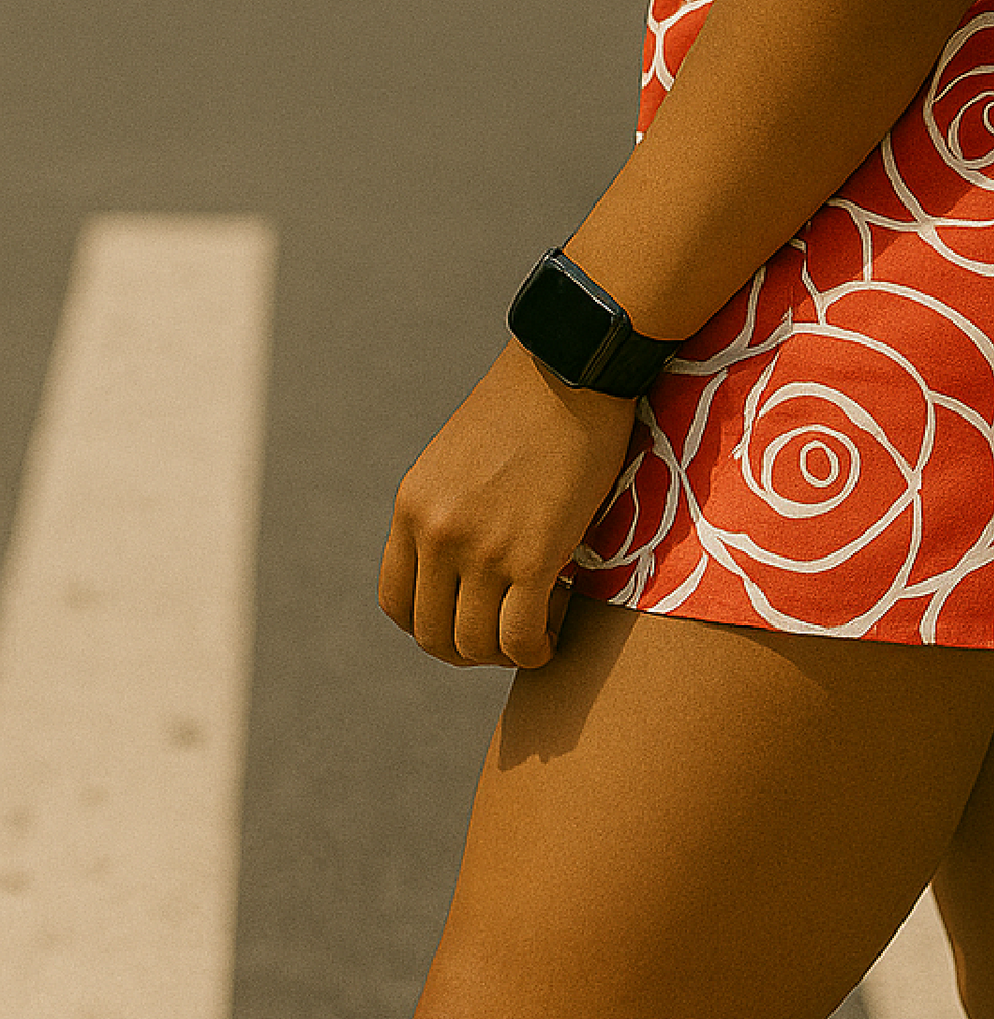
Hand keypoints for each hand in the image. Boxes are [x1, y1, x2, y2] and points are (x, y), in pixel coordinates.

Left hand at [379, 337, 637, 668]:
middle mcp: (436, 532)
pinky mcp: (533, 555)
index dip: (431, 626)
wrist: (572, 365)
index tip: (467, 620)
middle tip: (506, 637)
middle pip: (431, 635)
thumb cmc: (529, 405)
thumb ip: (449, 511)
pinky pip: (521, 637)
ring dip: (505, 653)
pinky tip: (556, 632)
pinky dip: (537, 650)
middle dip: (469, 650)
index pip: (396, 602)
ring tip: (536, 633)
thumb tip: (462, 568)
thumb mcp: (459, 459)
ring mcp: (481, 547)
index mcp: (412, 506)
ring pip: (475, 645)